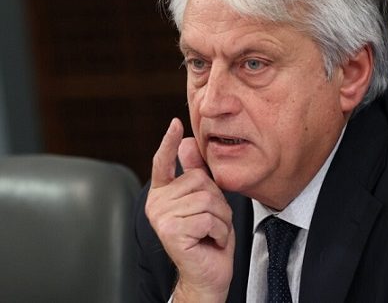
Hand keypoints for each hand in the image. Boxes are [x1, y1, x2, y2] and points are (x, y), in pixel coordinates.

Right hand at [145, 118, 234, 301]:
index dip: (169, 142)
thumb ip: (196, 174)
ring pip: (207, 199)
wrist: (207, 274)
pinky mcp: (171, 231)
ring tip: (211, 233)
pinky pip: (209, 218)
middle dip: (217, 202)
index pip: (163, 162)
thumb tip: (188, 143)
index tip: (175, 123)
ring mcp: (161, 217)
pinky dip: (219, 231)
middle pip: (200, 181)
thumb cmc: (208, 238)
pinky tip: (210, 241)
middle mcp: (157, 203)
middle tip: (211, 222)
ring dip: (220, 219)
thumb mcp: (206, 201)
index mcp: (164, 193)